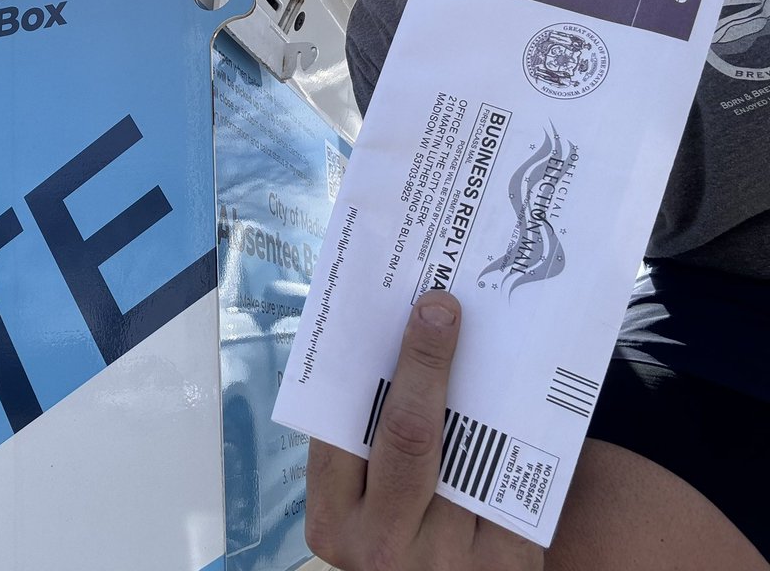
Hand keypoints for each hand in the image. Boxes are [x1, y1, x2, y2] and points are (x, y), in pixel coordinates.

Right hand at [304, 291, 542, 570]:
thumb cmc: (395, 534)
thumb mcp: (359, 508)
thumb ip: (363, 450)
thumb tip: (390, 350)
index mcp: (334, 522)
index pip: (343, 433)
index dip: (376, 370)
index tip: (405, 315)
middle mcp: (382, 547)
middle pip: (407, 435)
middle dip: (424, 362)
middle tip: (441, 310)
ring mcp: (446, 562)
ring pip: (469, 456)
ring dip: (480, 392)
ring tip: (488, 341)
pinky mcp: (503, 567)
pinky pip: (512, 486)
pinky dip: (517, 436)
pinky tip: (521, 398)